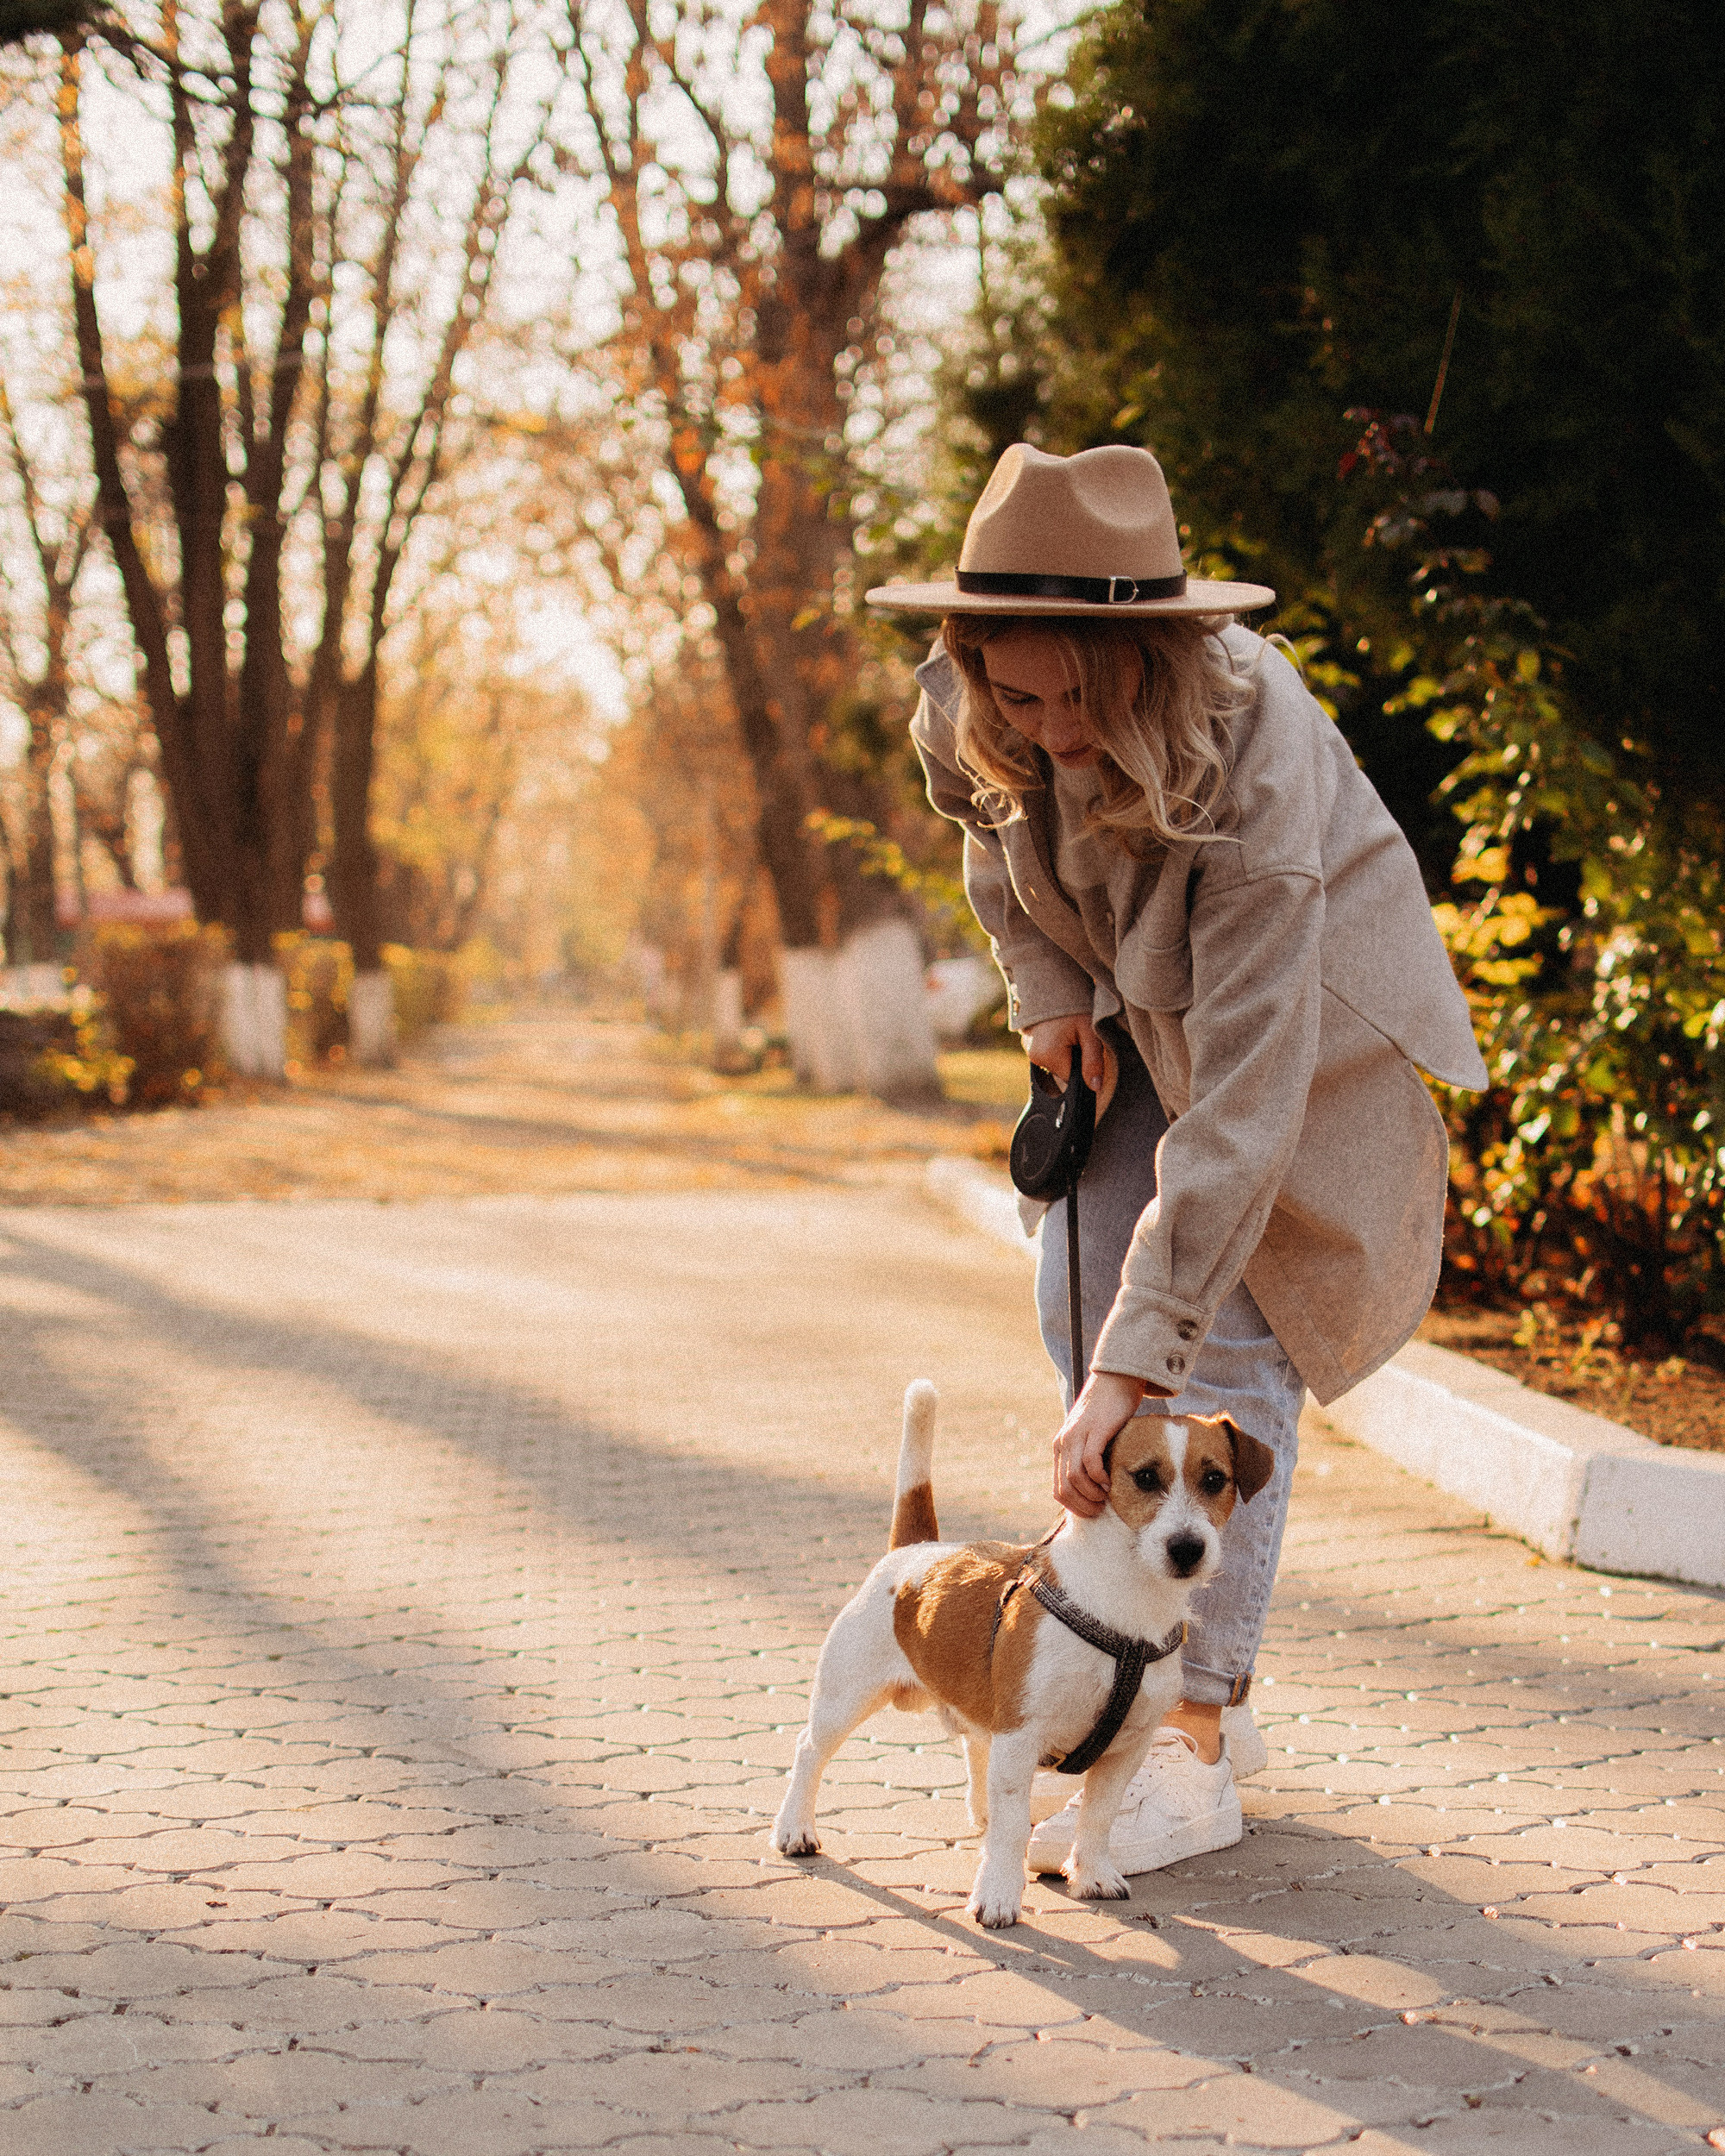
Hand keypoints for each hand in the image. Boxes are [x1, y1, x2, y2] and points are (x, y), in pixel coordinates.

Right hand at [1023, 1013, 1104, 1092]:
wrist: (1054, 980)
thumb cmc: (1074, 1005)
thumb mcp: (1090, 1032)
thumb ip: (1093, 1062)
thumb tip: (1096, 1088)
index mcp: (1047, 1055)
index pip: (1071, 1080)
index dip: (1083, 1068)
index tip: (1086, 1048)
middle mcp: (1034, 1055)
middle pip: (1062, 1072)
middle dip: (1074, 1060)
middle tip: (1079, 1036)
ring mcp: (1028, 1048)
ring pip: (1055, 1063)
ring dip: (1065, 1053)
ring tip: (1069, 1030)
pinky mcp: (1027, 1041)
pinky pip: (1046, 1053)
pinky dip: (1056, 1046)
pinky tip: (1060, 1030)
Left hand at [1053, 1369, 1150, 1516]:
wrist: (1115, 1381)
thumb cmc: (1109, 1414)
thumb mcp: (1092, 1439)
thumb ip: (1087, 1459)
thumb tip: (1095, 1490)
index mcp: (1060, 1447)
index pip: (1057, 1489)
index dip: (1073, 1507)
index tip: (1092, 1512)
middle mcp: (1063, 1442)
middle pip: (1063, 1487)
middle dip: (1082, 1505)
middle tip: (1100, 1510)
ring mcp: (1077, 1435)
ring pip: (1074, 1477)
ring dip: (1091, 1494)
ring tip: (1106, 1497)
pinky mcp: (1094, 1430)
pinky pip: (1090, 1462)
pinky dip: (1099, 1477)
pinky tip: (1110, 1481)